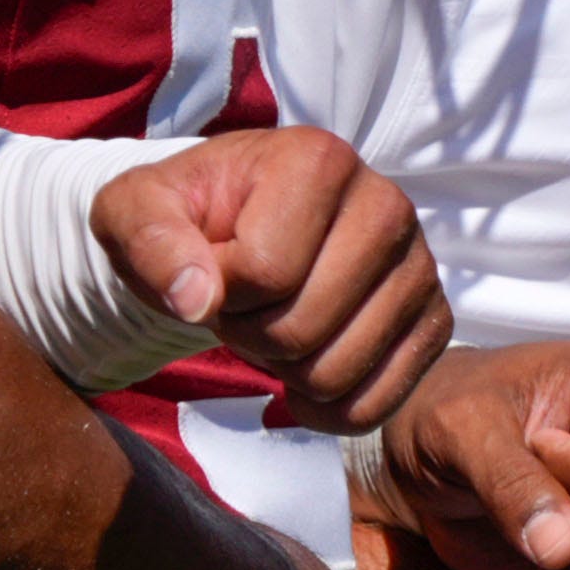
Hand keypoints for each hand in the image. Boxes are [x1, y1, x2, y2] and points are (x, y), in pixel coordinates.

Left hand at [92, 130, 444, 430]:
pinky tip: (304, 372)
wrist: (231, 234)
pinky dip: (326, 409)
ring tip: (275, 325)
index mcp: (319, 159)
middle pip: (303, 326)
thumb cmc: (186, 219)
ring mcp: (419, 266)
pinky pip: (377, 403)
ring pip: (338, 371)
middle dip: (250, 334)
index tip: (213, 270)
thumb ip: (150, 242)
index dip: (219, 292)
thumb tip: (196, 299)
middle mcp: (387, 204)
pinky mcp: (433, 320)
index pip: (266, 270)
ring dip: (285, 370)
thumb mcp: (135, 213)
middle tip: (242, 306)